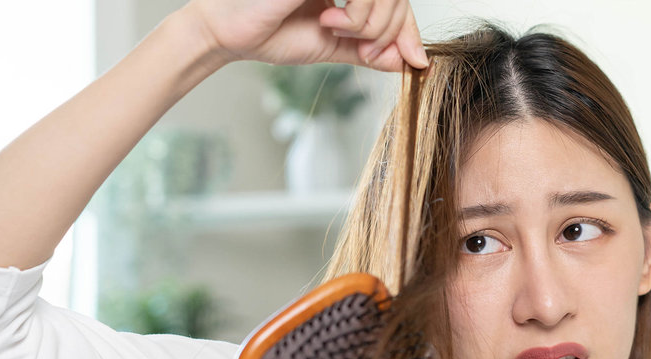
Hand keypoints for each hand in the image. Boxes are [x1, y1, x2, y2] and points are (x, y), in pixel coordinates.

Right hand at [181, 0, 426, 70]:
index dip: (411, 31)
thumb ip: (370, 51)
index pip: (397, 2)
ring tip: (340, 31)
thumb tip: (408, 62)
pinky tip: (330, 20)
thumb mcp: (335, 47)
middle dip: (391, 32)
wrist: (233, 35)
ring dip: (372, 23)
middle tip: (368, 51)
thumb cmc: (273, 35)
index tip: (417, 61)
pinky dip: (357, 13)